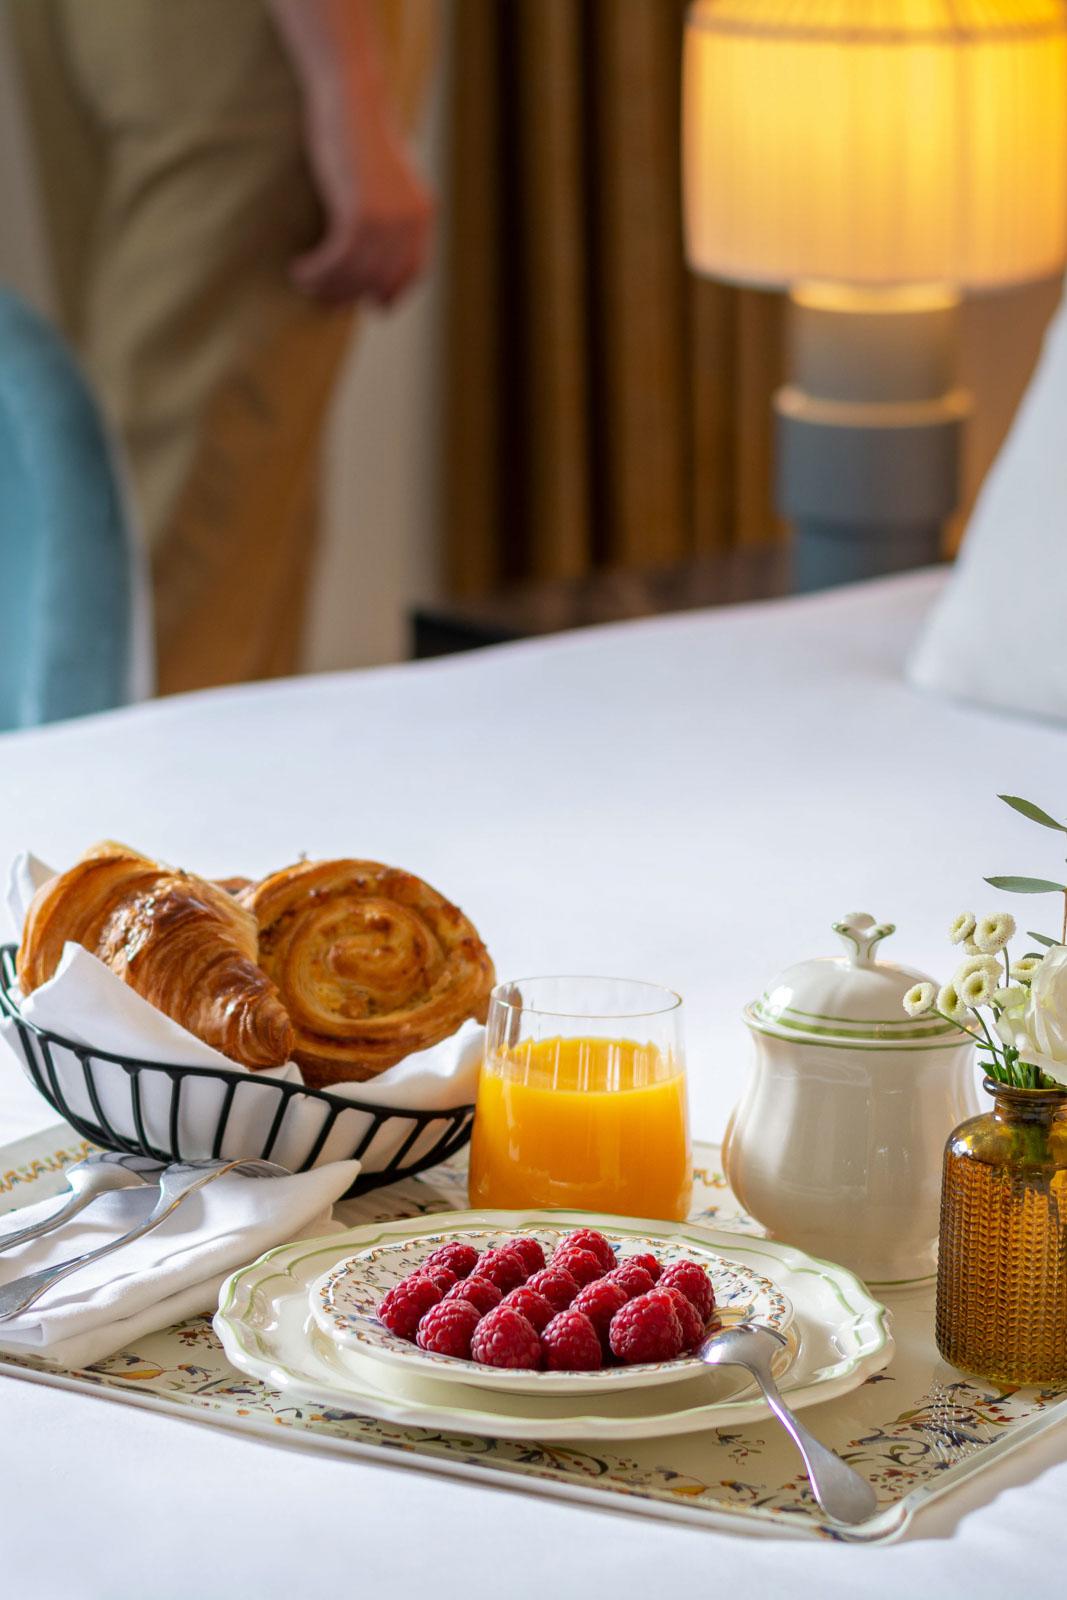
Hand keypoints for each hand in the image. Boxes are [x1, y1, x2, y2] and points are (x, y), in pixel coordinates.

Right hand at [293, 100, 434, 306]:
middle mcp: (411, 221)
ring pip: (356, 275)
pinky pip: (338, 261)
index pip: (413, 272)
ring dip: (326, 286)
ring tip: (305, 282)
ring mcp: (388, 220)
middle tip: (324, 298)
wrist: (350, 98)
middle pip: (380, 280)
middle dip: (349, 294)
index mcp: (422, 214)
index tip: (371, 305)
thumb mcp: (385, 178)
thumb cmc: (359, 134)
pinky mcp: (360, 214)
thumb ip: (389, 212)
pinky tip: (300, 269)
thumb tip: (374, 253)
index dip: (391, 294)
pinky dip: (317, 271)